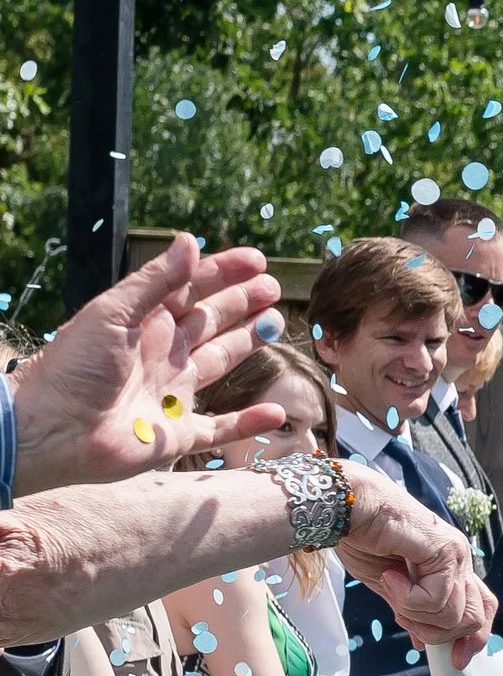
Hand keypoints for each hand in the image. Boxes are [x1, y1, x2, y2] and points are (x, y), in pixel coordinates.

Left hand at [13, 235, 290, 492]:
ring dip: (248, 343)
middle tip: (274, 288)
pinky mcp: (177, 434)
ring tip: (276, 322)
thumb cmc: (73, 367)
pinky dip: (249, 423)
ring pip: (219, 362)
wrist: (53, 429)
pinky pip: (221, 428)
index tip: (258, 261)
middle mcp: (161, 354)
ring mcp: (171, 393)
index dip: (224, 273)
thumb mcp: (112, 313)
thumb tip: (190, 240)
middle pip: (209, 322)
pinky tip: (277, 413)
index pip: (190, 289)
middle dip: (241, 303)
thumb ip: (155, 280)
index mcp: (144, 322)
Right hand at [336, 466, 497, 655]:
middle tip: (403, 616)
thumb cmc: (364, 539)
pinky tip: (391, 577)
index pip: (481, 609)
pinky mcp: (444, 550)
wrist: (347, 508)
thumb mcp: (391, 589)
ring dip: (416, 614)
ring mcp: (456, 553)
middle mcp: (460, 559)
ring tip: (392, 590)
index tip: (455, 660)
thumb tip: (424, 642)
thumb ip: (412, 611)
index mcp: (451, 568)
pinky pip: (436, 600)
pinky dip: (408, 599)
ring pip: (452, 615)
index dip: (473, 638)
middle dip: (438, 632)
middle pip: (473, 618)